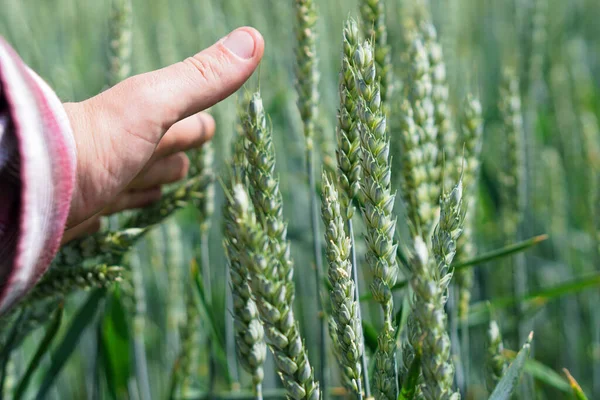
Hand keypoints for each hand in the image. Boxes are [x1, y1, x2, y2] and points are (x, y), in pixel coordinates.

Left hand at [61, 27, 263, 240]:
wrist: (29, 192)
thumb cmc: (98, 143)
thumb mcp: (155, 103)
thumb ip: (201, 78)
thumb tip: (255, 37)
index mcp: (142, 126)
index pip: (182, 124)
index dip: (198, 126)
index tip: (210, 125)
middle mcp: (122, 151)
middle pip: (158, 151)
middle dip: (176, 151)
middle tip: (191, 155)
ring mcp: (101, 184)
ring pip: (134, 182)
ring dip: (150, 181)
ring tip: (163, 186)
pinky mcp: (82, 215)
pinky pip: (105, 212)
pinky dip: (117, 209)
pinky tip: (111, 215)